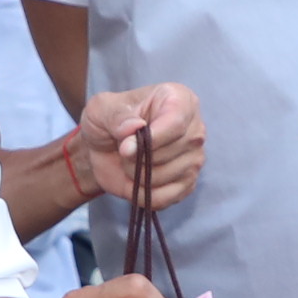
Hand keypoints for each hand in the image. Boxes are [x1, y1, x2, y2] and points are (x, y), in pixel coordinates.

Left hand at [62, 82, 204, 214]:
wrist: (104, 147)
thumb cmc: (108, 120)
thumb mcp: (101, 109)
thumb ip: (117, 116)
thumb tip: (135, 127)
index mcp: (179, 99)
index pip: (175, 124)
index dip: (150, 139)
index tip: (125, 146)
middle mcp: (195, 129)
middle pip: (169, 153)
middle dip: (137, 158)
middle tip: (125, 150)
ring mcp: (195, 158)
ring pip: (164, 176)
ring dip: (137, 175)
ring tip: (131, 162)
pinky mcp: (188, 184)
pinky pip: (165, 198)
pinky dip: (143, 194)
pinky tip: (137, 180)